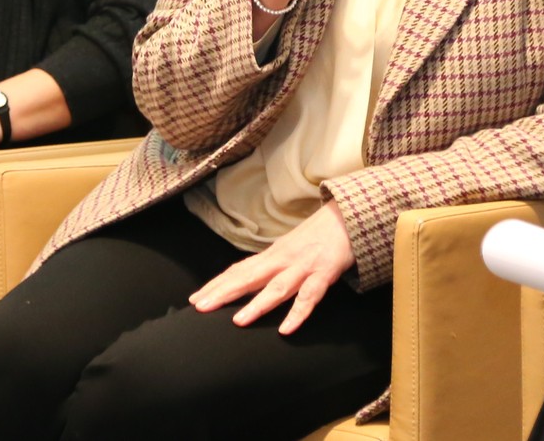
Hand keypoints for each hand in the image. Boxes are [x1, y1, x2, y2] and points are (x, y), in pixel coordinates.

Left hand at [188, 202, 356, 333]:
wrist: (348, 215)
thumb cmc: (317, 236)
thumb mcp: (289, 249)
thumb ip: (270, 266)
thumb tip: (247, 282)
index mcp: (272, 255)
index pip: (239, 270)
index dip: (217, 285)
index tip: (194, 298)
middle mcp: (283, 259)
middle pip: (248, 277)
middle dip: (223, 292)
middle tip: (200, 306)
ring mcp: (303, 266)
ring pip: (277, 288)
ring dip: (257, 304)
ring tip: (238, 321)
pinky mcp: (324, 272)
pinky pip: (310, 296)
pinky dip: (298, 312)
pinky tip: (286, 328)